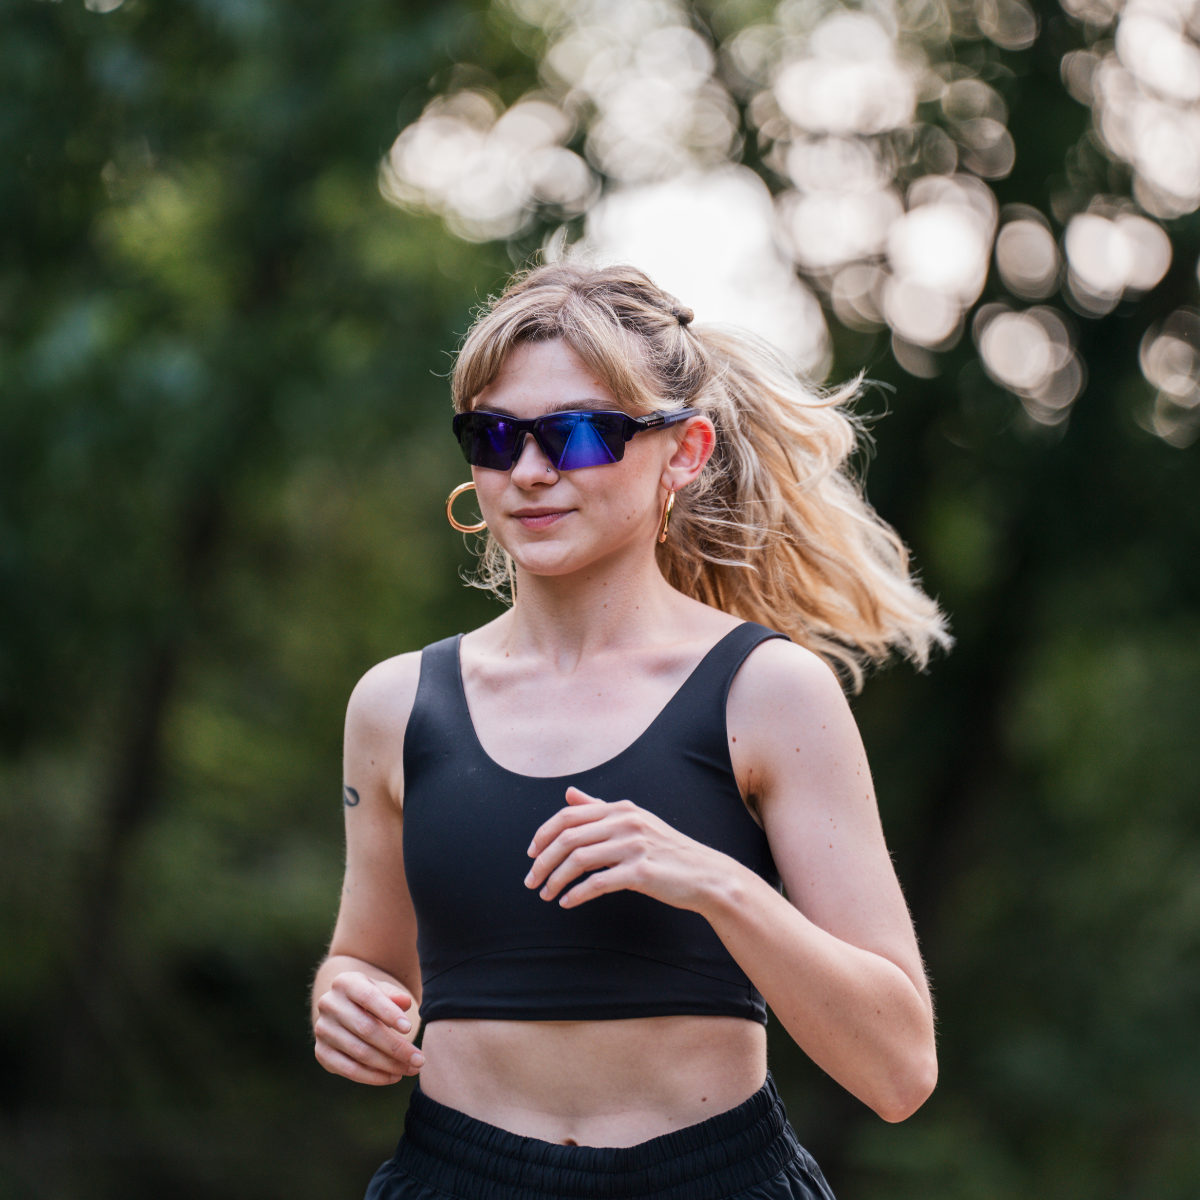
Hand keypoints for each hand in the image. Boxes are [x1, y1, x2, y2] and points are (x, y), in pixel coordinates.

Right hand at [313, 971, 423, 1084]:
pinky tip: (393, 1076)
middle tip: (419, 1059)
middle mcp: (329, 1004)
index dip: (389, 1013)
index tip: (410, 1028)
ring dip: (389, 1065)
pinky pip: (349, 1070)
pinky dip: (373, 1076)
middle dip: (396, 1047)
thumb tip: (405, 1003)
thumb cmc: (371, 997)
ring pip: (360, 1052)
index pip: (369, 997)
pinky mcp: (322, 1053)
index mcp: (345, 983)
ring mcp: (323, 1030)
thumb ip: (394, 995)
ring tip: (411, 1069)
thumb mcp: (382, 989)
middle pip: (366, 1029)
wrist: (345, 1008)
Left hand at [524, 786, 730, 910]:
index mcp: (622, 808)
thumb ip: (599, 808)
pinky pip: (597, 883)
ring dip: (555, 879)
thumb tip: (569, 794)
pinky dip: (576, 894)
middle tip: (531, 879)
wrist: (705, 874)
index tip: (531, 853)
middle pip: (568, 838)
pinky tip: (567, 902)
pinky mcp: (641, 873)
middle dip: (543, 860)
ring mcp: (634, 846)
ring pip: (578, 860)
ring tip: (546, 894)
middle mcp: (626, 822)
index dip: (543, 834)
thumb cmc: (666, 851)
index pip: (569, 815)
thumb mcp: (634, 821)